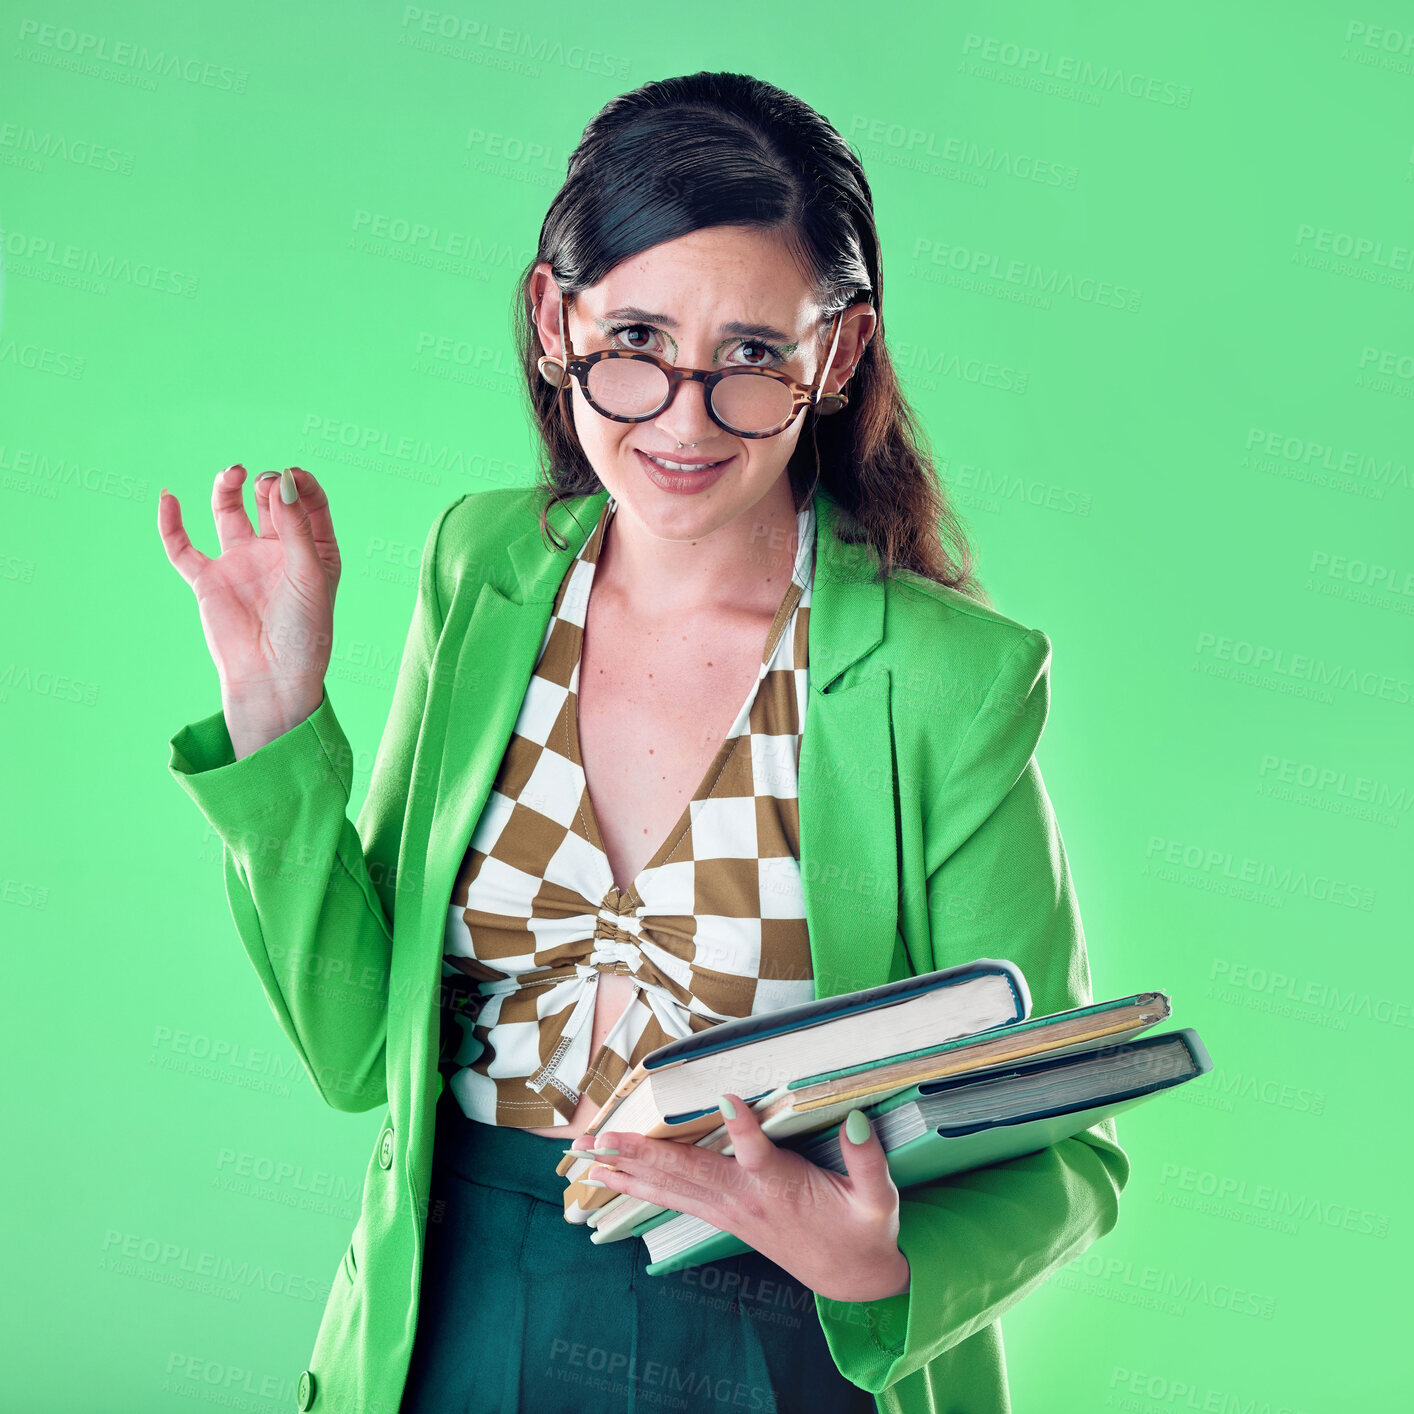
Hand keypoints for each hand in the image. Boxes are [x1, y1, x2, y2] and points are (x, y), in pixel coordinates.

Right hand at [158, 466, 339, 750]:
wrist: (273, 677)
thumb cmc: (304, 631)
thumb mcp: (310, 574)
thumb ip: (296, 527)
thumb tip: (282, 480)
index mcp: (312, 550)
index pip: (307, 502)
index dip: (300, 483)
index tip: (291, 474)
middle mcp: (276, 551)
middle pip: (269, 501)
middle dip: (268, 484)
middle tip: (266, 482)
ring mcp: (241, 563)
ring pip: (229, 513)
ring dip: (228, 488)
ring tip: (233, 472)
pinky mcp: (209, 580)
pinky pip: (183, 548)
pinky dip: (172, 524)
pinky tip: (168, 497)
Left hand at [582, 1096, 910, 1303]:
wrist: (854, 1280)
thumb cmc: (865, 1231)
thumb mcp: (879, 1199)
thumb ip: (868, 1159)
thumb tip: (859, 1118)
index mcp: (782, 1188)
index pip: (758, 1153)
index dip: (742, 1126)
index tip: (723, 1096)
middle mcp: (746, 1200)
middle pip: (689, 1172)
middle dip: (641, 1153)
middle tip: (600, 1138)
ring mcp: (730, 1212)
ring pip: (672, 1188)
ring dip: (628, 1171)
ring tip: (589, 1156)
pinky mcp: (725, 1218)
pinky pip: (675, 1200)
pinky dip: (642, 1188)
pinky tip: (615, 1180)